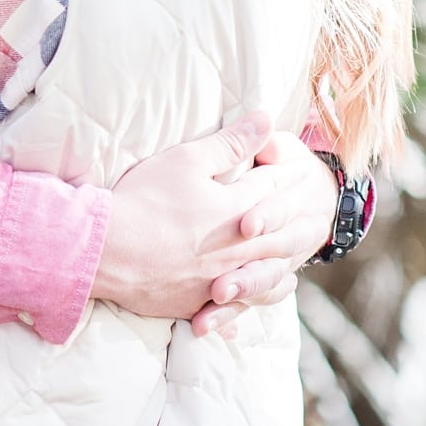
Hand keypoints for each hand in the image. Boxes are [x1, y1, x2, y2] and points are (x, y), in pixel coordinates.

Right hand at [91, 112, 324, 322]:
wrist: (109, 251)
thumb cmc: (146, 200)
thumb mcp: (187, 161)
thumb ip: (229, 142)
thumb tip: (264, 119)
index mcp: (238, 210)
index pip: (271, 188)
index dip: (286, 175)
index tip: (302, 170)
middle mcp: (237, 248)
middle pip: (278, 236)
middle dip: (297, 227)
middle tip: (316, 225)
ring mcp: (218, 278)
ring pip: (262, 277)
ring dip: (278, 271)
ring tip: (290, 271)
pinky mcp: (194, 300)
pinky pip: (230, 307)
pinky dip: (244, 305)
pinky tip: (245, 305)